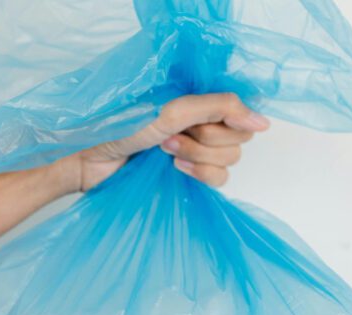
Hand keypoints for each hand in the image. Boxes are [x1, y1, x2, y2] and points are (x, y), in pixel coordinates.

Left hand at [55, 93, 269, 191]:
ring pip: (229, 160)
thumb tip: (263, 122)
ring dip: (196, 157)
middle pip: (238, 138)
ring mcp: (195, 148)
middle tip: (169, 136)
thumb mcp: (171, 110)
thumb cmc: (119, 128)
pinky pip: (218, 179)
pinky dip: (199, 175)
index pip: (241, 111)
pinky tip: (174, 168)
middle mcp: (202, 121)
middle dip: (204, 140)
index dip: (226, 121)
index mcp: (199, 99)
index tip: (197, 121)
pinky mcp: (188, 173)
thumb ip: (219, 108)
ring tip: (163, 150)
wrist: (88, 159)